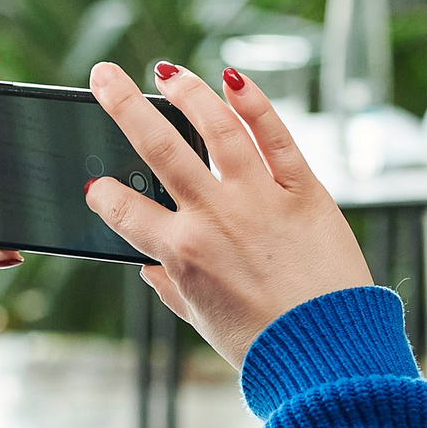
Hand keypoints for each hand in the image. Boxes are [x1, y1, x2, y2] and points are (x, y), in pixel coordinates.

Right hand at [84, 60, 373, 368]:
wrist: (329, 354)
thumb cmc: (266, 345)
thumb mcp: (204, 320)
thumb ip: (171, 289)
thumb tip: (148, 270)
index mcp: (182, 254)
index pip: (125, 210)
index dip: (104, 194)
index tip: (97, 183)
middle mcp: (214, 217)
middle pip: (158, 148)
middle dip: (122, 105)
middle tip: (103, 75)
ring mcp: (260, 198)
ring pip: (216, 128)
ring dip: (188, 92)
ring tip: (168, 73)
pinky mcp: (305, 190)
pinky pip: (276, 136)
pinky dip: (254, 103)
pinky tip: (234, 78)